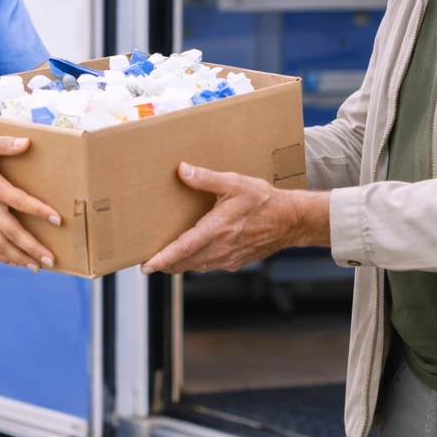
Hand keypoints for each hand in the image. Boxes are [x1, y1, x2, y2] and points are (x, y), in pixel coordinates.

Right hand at [0, 135, 60, 271]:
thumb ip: (4, 144)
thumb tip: (26, 142)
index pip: (20, 202)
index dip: (39, 211)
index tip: (57, 220)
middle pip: (12, 232)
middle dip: (32, 248)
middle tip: (51, 259)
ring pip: (0, 244)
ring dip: (20, 257)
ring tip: (37, 267)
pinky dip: (2, 256)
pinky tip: (15, 263)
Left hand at [140, 162, 328, 274]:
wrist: (291, 220)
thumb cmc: (264, 201)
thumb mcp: (234, 183)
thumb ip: (206, 178)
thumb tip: (182, 170)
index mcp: (216, 230)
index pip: (182, 249)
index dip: (162, 259)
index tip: (146, 266)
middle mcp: (220, 249)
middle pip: (184, 263)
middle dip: (166, 263)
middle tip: (150, 260)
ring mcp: (228, 258)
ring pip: (196, 266)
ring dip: (181, 263)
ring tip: (169, 256)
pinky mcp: (235, 262)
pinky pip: (210, 265)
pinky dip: (198, 261)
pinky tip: (196, 250)